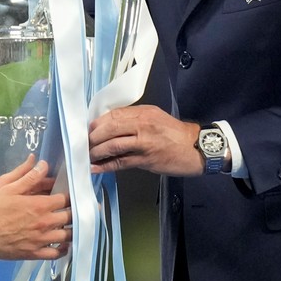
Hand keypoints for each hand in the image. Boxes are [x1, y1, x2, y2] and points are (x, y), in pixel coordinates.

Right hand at [0, 159, 70, 259]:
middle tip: (73, 210)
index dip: (68, 197)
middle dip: (72, 212)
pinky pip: (55, 254)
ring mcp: (41, 240)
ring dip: (70, 230)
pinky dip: (62, 249)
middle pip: (69, 218)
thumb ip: (29, 177)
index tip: (69, 196)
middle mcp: (44, 223)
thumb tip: (44, 164)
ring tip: (70, 227)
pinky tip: (62, 245)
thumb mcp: (9, 188)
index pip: (64, 200)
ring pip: (66, 236)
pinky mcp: (35, 253)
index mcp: (40, 205)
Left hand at [88, 105, 202, 175]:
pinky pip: (121, 162)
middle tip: (83, 144)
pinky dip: (105, 165)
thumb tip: (110, 125)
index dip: (97, 123)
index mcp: (143, 112)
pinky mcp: (146, 159)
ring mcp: (144, 142)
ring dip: (96, 151)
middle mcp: (142, 124)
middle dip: (93, 137)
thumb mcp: (155, 118)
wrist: (196, 148)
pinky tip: (95, 168)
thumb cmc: (175, 134)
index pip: (113, 115)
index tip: (87, 130)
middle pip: (110, 128)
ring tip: (87, 156)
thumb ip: (134, 119)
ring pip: (113, 145)